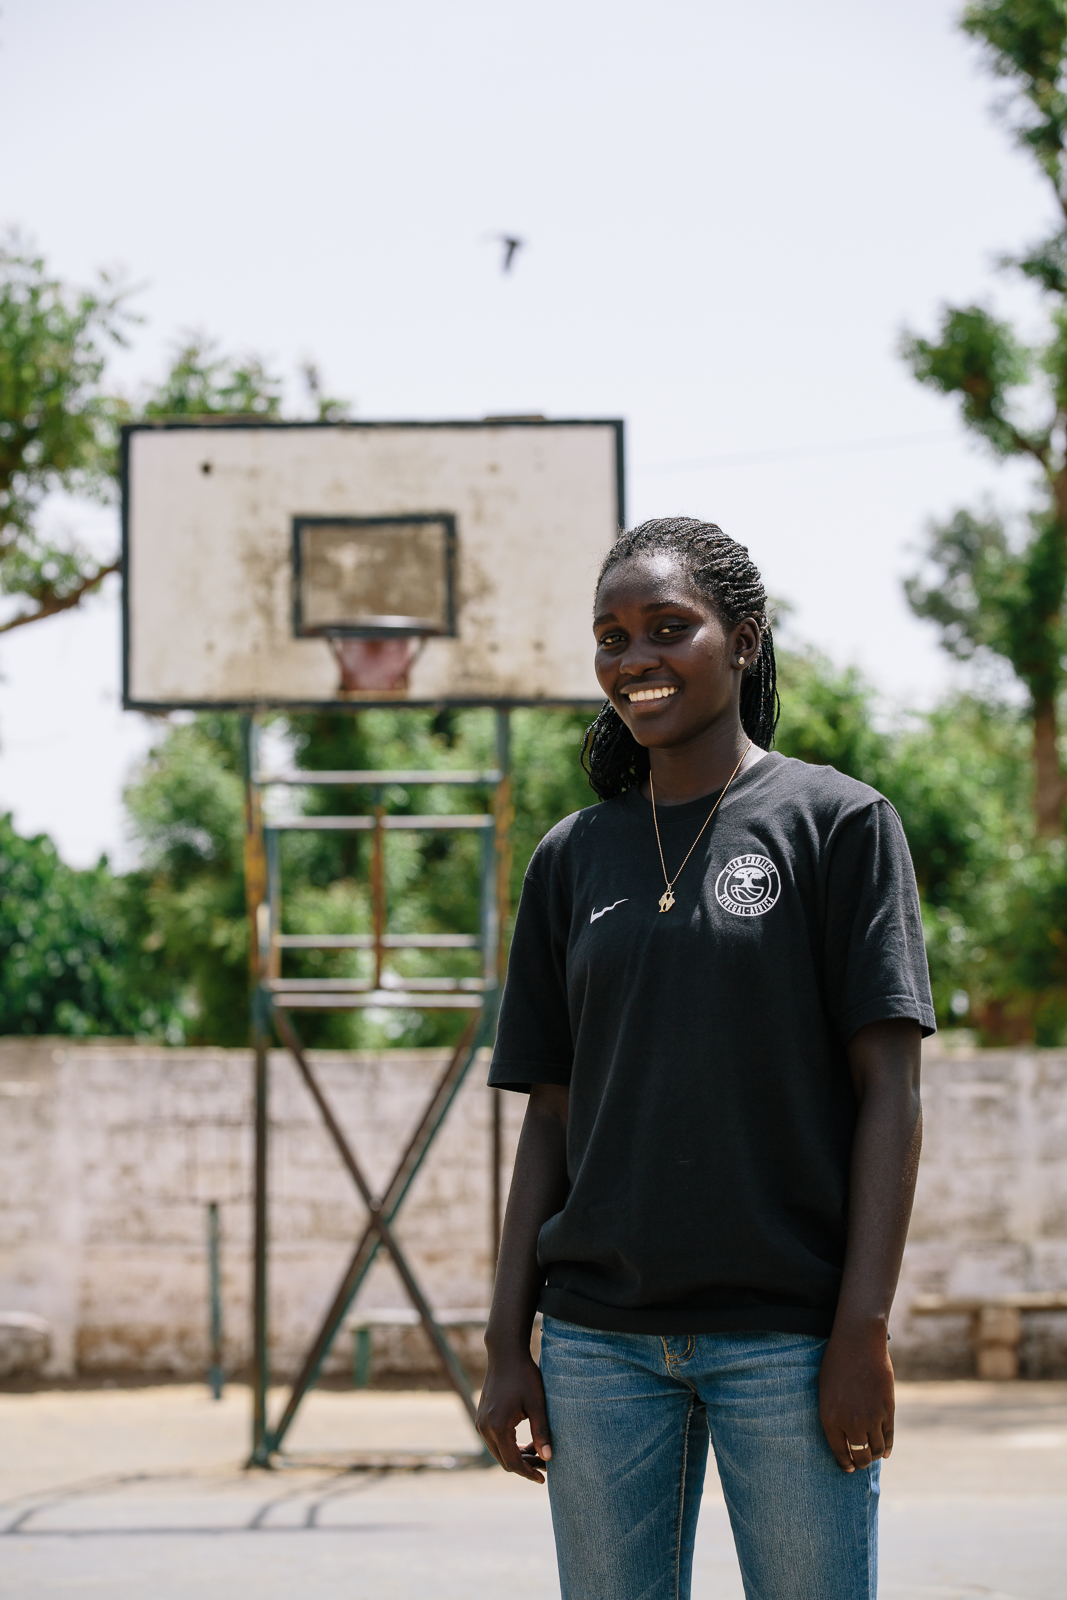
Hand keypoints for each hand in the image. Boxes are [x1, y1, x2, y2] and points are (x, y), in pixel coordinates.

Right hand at [476, 1348, 552, 1482]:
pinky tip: (526, 1444)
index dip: (528, 1473)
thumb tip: (548, 1458)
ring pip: (498, 1452)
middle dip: (524, 1466)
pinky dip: (509, 1446)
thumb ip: (542, 1432)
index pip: (512, 1462)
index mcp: (498, 1427)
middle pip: (504, 1460)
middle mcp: (484, 1428)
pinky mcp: (481, 1417)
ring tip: (539, 1454)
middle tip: (545, 1466)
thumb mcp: (537, 1404)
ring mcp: (480, 1422)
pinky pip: (494, 1440)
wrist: (505, 1354)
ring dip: (517, 1456)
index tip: (544, 1478)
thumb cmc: (524, 1376)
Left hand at [818, 1325, 893, 1472]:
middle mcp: (851, 1423)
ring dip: (874, 1456)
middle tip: (860, 1463)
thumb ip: (833, 1415)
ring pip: (876, 1451)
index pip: (840, 1453)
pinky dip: (887, 1448)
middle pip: (860, 1456)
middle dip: (860, 1463)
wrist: (858, 1342)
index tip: (848, 1468)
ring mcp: (871, 1417)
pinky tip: (884, 1452)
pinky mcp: (887, 1410)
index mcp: (830, 1418)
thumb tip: (842, 1437)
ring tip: (871, 1456)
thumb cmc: (836, 1363)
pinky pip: (888, 1438)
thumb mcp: (826, 1390)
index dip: (845, 1464)